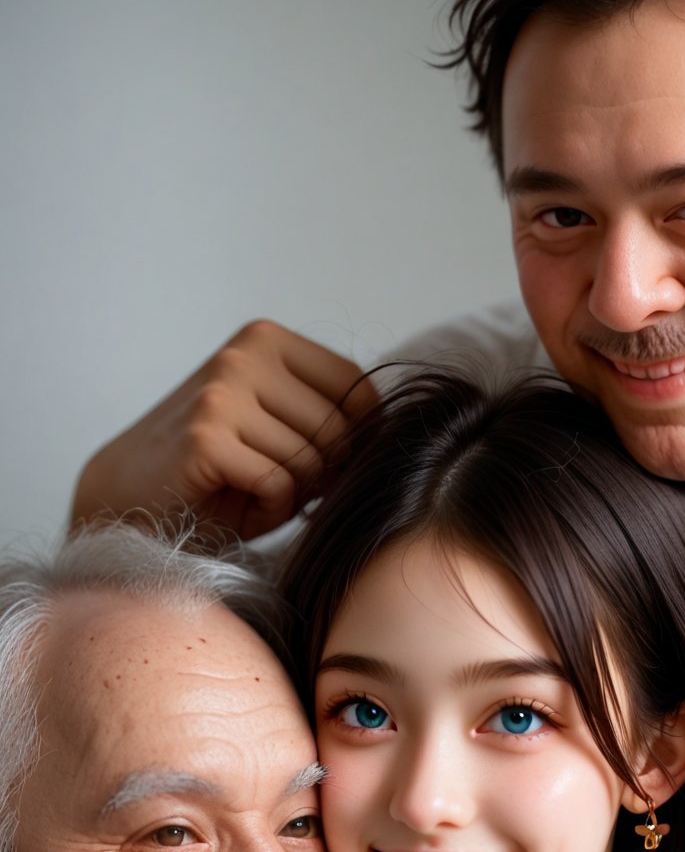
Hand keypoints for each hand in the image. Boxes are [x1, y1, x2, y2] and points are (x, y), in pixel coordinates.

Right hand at [71, 320, 376, 538]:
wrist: (126, 494)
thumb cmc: (215, 467)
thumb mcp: (275, 423)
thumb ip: (325, 415)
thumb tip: (390, 435)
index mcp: (266, 340)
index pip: (357, 387)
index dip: (359, 438)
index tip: (331, 466)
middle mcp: (245, 356)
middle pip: (339, 430)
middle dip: (322, 475)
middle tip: (280, 488)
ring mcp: (223, 393)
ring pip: (311, 462)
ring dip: (292, 497)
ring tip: (252, 495)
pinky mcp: (207, 438)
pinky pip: (280, 486)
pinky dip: (267, 512)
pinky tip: (236, 507)